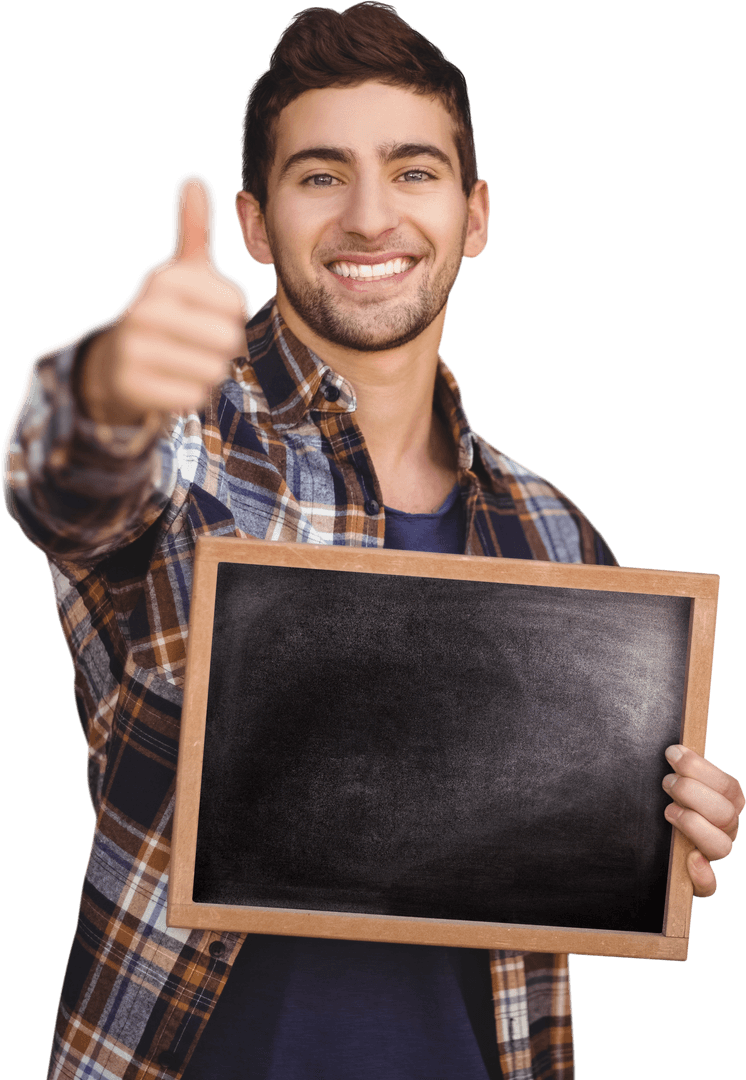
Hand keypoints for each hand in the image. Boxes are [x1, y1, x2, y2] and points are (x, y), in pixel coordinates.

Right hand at [80, 173, 250, 424]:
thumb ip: (193, 231)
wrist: (117, 362)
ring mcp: (133, 350)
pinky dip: (190, 394)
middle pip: (228, 339)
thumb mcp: (180, 272)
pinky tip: (171, 380)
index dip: (233, 314)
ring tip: (183, 359)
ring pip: (213, 371)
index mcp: (162, 278)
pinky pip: (193, 396)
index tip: (208, 311)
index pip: (237, 305)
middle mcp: (142, 310)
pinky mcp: (133, 387)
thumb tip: (193, 181)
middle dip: (222, 346)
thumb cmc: (166, 312)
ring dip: (207, 371)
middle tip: (197, 341)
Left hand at [662, 745, 743, 897]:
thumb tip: (676, 752)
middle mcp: (725, 830)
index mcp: (725, 803)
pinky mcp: (698, 881)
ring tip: (669, 811)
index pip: (728, 786)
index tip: (672, 753)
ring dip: (694, 825)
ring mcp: (712, 855)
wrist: (648, 843)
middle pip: (725, 814)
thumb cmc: (666, 802)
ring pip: (721, 847)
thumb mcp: (676, 784)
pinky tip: (690, 859)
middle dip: (692, 792)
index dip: (700, 768)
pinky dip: (702, 874)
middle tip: (667, 783)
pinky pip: (710, 886)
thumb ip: (683, 769)